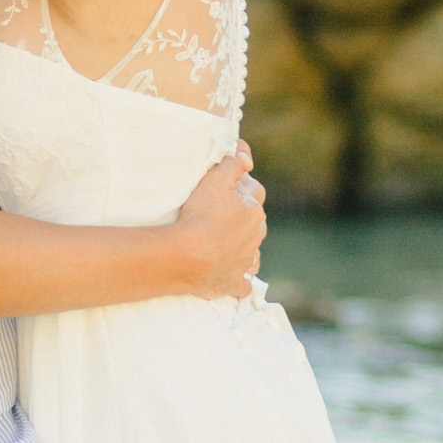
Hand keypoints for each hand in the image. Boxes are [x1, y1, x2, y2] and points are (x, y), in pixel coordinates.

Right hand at [171, 144, 266, 300]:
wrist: (187, 256)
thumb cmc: (200, 215)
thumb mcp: (215, 179)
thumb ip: (233, 164)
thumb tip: (246, 159)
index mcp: (254, 211)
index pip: (254, 191)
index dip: (241, 186)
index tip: (226, 186)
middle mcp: (255, 236)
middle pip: (255, 221)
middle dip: (243, 217)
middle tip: (219, 214)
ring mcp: (246, 261)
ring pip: (252, 251)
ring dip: (243, 246)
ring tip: (223, 243)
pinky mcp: (233, 283)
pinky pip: (243, 283)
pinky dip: (240, 279)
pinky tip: (231, 275)